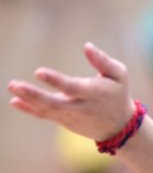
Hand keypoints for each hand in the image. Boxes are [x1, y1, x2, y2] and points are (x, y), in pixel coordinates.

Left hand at [7, 42, 134, 141]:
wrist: (118, 126)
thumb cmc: (118, 94)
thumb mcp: (119, 75)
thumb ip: (103, 61)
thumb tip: (87, 46)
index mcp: (94, 94)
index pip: (72, 88)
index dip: (55, 81)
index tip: (39, 72)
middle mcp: (81, 107)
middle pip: (54, 103)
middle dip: (34, 94)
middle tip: (15, 84)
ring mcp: (70, 116)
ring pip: (46, 109)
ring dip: (28, 99)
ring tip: (12, 86)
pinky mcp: (64, 120)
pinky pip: (44, 115)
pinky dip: (29, 109)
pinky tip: (14, 101)